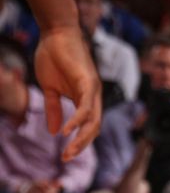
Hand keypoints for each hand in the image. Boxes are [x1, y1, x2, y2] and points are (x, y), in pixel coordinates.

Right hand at [34, 26, 100, 161]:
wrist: (56, 35)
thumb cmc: (54, 58)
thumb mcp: (51, 90)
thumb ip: (54, 109)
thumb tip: (55, 132)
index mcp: (85, 97)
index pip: (88, 125)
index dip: (79, 141)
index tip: (65, 155)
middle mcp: (93, 94)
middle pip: (95, 126)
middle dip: (82, 144)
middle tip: (66, 158)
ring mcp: (92, 87)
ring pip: (93, 119)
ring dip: (81, 137)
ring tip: (68, 150)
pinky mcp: (87, 80)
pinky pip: (86, 105)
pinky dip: (78, 119)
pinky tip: (67, 130)